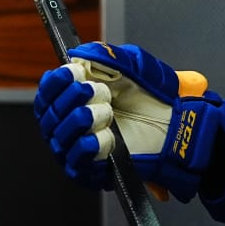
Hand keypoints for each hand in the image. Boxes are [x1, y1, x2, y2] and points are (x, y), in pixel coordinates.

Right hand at [32, 42, 222, 200]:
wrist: (177, 126)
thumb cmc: (153, 99)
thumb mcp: (132, 66)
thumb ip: (106, 56)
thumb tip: (79, 54)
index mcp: (74, 100)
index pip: (48, 93)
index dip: (55, 82)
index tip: (71, 72)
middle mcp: (70, 125)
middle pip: (49, 115)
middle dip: (70, 99)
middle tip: (96, 91)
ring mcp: (77, 149)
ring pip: (59, 138)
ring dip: (80, 121)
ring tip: (106, 112)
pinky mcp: (90, 171)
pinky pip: (76, 161)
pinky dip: (87, 146)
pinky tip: (104, 136)